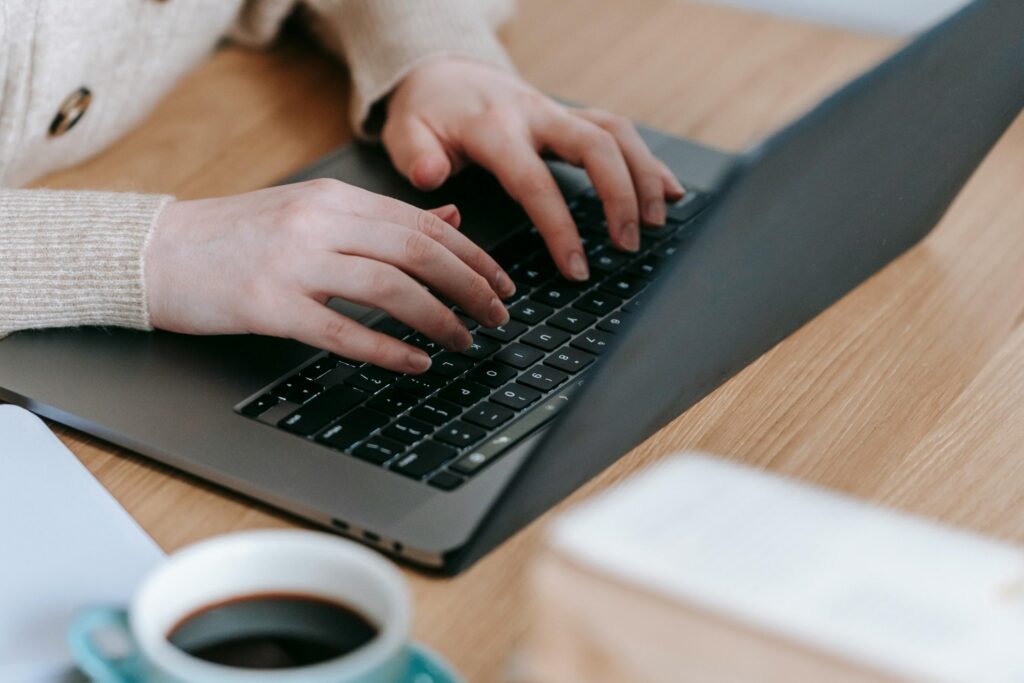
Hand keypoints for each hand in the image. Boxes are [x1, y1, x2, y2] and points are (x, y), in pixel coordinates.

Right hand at [145, 179, 514, 373]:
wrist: (155, 252)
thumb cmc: (235, 236)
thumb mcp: (311, 212)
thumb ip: (381, 217)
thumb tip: (449, 216)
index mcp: (333, 199)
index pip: (424, 223)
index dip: (473, 255)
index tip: (502, 283)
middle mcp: (319, 224)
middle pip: (418, 252)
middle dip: (471, 287)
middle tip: (499, 317)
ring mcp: (293, 263)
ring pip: (390, 288)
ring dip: (439, 319)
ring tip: (466, 342)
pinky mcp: (268, 305)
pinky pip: (342, 330)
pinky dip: (387, 350)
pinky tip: (416, 364)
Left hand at [383, 58, 685, 280]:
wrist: (443, 72)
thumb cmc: (428, 112)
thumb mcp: (405, 132)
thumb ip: (416, 156)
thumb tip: (434, 176)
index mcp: (495, 127)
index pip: (535, 181)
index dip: (560, 227)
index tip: (577, 267)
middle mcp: (535, 115)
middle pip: (595, 145)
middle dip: (620, 196)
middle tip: (627, 245)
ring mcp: (558, 113)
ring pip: (617, 133)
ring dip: (644, 176)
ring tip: (657, 222)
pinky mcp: (571, 118)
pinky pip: (619, 132)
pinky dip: (648, 161)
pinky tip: (671, 190)